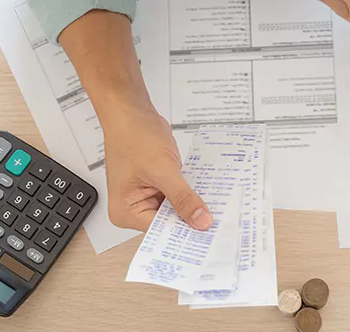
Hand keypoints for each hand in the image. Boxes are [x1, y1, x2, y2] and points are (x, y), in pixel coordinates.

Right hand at [58, 10, 211, 232]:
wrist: (131, 111)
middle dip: (192, 221)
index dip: (187, 234)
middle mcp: (133, 209)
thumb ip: (183, 198)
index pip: (161, 233)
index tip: (212, 239)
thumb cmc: (135, 137)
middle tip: (222, 227)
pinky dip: (191, 194)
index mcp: (126, 213)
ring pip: (176, 210)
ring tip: (220, 212)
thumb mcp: (163, 170)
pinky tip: (210, 195)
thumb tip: (201, 222)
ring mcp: (146, 197)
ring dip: (194, 206)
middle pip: (169, 224)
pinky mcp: (157, 186)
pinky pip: (177, 196)